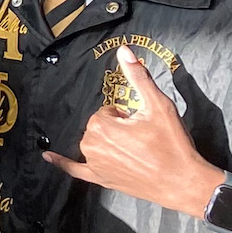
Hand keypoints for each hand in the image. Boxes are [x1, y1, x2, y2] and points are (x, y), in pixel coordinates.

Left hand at [44, 46, 225, 217]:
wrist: (183, 182)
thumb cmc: (171, 143)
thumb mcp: (158, 106)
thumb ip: (138, 77)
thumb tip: (123, 50)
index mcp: (100, 126)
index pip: (107, 110)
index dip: (126, 115)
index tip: (142, 124)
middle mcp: (90, 145)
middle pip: (99, 126)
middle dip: (118, 128)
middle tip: (143, 138)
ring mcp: (94, 164)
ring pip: (94, 142)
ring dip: (109, 142)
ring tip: (136, 151)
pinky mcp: (99, 179)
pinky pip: (75, 169)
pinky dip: (62, 163)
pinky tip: (48, 157)